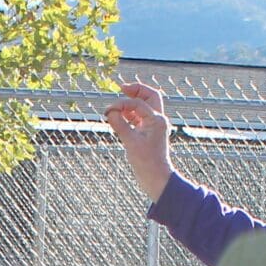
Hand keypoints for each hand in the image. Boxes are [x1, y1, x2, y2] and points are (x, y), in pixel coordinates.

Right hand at [103, 82, 174, 203]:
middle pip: (150, 95)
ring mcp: (154, 125)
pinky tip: (119, 116)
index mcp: (156, 120)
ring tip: (116, 106)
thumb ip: (119, 125)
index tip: (108, 111)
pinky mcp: (148, 132)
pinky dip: (130, 113)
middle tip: (121, 88)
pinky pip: (140, 116)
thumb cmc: (146, 162)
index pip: (138, 103)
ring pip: (145, 104)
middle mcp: (158, 119)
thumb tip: (109, 112)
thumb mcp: (130, 142)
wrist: (156, 178)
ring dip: (132, 102)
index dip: (121, 104)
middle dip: (136, 90)